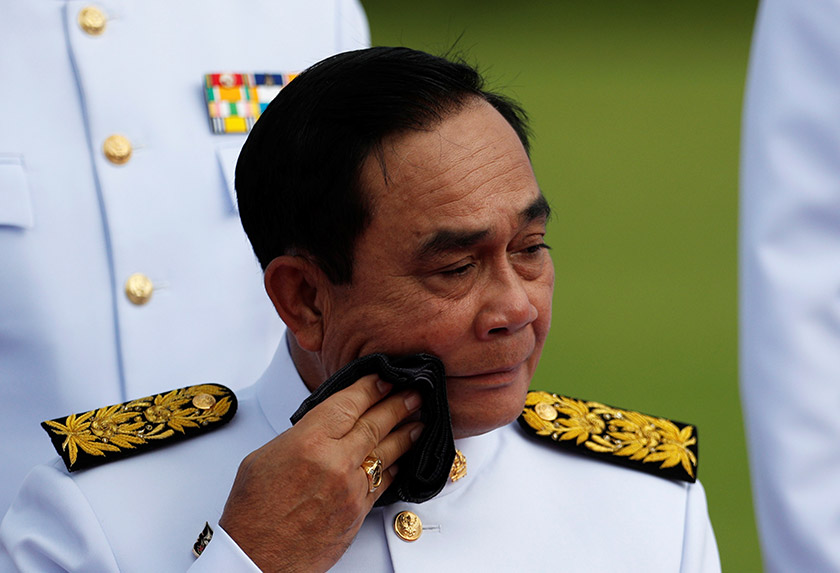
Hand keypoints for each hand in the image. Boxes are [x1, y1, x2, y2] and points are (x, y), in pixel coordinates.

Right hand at [218, 375, 422, 571]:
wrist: (256, 558)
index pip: (349, 404)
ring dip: (405, 433)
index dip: (370, 388)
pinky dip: (394, 467)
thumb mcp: (264, 457)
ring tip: (419, 420)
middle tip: (414, 392)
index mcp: (308, 443)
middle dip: (398, 405)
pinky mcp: (358, 513)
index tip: (385, 378)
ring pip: (386, 453)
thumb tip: (323, 426)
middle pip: (375, 424)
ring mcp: (350, 489)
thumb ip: (300, 436)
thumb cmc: (253, 511)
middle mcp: (334, 463)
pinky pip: (382, 483)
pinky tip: (402, 457)